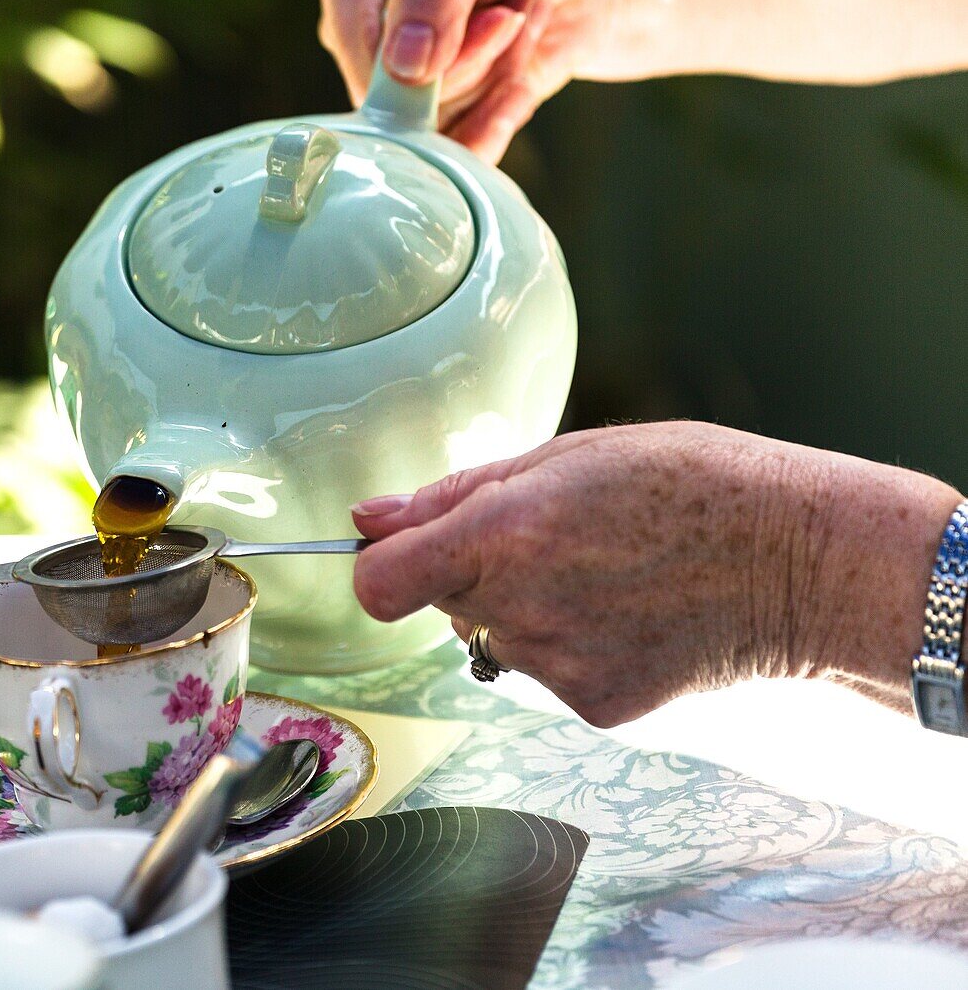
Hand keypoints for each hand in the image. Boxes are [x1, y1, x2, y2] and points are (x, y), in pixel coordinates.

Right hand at [313, 0, 967, 162]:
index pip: (354, 26)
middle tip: (515, 18)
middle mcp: (385, 17)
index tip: (486, 25)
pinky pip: (464, 141)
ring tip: (527, 26)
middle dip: (462, 60)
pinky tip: (525, 75)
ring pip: (429, 117)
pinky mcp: (462, 107)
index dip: (408, 45)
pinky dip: (496, 126)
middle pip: (388, 81)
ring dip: (487, 83)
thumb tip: (405, 70)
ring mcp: (421, 69)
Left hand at [351, 422, 960, 725]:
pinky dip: (570, 644)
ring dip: (524, 608)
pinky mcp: (594, 707)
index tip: (402, 552)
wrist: (795, 560)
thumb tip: (367, 520)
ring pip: (495, 638)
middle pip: (442, 603)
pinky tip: (628, 614)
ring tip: (605, 573)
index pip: (379, 584)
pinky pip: (546, 672)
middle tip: (555, 538)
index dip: (380, 566)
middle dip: (475, 570)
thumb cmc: (690, 483)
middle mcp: (521, 611)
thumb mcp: (569, 454)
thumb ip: (455, 493)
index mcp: (506, 534)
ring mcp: (558, 669)